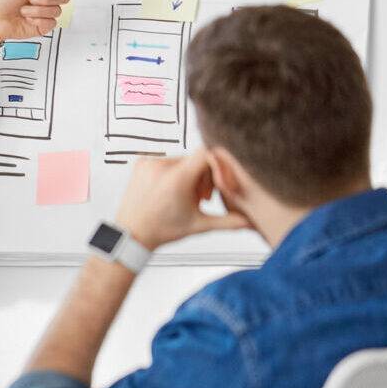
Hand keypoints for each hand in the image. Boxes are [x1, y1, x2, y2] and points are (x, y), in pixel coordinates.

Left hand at [116, 151, 251, 250]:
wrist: (131, 234)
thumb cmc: (163, 230)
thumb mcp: (200, 226)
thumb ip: (230, 221)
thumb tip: (254, 223)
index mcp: (177, 179)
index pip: (207, 153)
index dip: (219, 165)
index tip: (220, 184)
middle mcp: (161, 166)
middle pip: (197, 159)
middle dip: (206, 177)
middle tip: (203, 198)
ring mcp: (149, 162)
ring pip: (183, 160)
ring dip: (191, 176)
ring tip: (187, 198)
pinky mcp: (141, 162)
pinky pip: (168, 161)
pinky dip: (175, 173)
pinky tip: (171, 192)